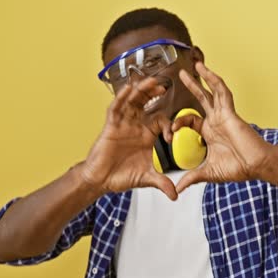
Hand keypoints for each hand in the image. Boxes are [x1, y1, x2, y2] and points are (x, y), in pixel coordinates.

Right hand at [80, 77, 177, 199]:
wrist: (101, 180)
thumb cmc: (122, 176)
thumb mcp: (146, 178)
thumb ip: (162, 183)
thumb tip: (176, 196)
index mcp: (147, 135)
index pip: (161, 120)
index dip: (168, 124)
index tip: (171, 136)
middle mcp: (136, 126)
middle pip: (146, 104)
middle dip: (154, 94)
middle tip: (164, 86)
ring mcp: (123, 124)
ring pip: (132, 102)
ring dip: (140, 91)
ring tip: (149, 81)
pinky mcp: (111, 126)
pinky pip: (116, 109)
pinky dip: (121, 98)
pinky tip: (127, 89)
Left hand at [174, 62, 271, 193]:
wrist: (255, 166)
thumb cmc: (237, 168)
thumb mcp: (207, 173)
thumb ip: (191, 178)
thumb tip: (177, 189)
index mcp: (209, 132)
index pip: (190, 120)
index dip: (179, 122)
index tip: (171, 130)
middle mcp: (216, 121)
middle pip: (201, 99)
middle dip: (191, 86)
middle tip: (181, 75)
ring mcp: (223, 115)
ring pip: (212, 92)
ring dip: (202, 79)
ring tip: (193, 66)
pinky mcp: (230, 112)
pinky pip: (222, 93)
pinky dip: (214, 82)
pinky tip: (207, 72)